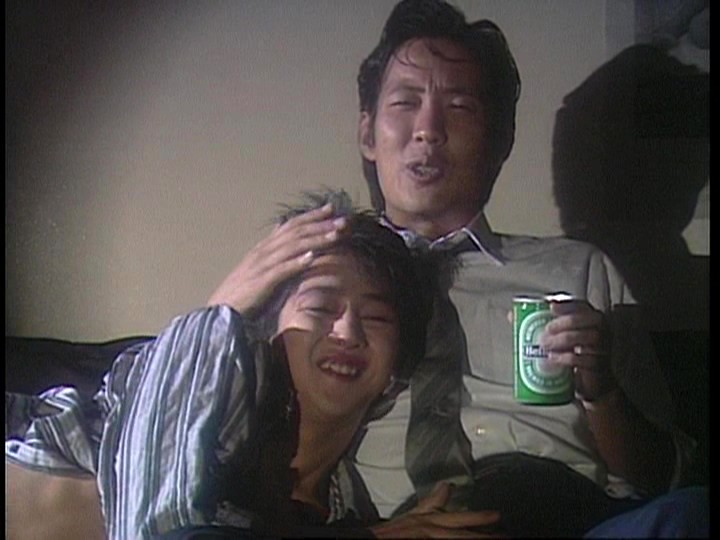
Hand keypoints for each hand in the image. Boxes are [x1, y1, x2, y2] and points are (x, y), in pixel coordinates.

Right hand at [207, 203, 346, 313]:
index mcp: (264, 247)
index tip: (332, 209)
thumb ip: (272, 251)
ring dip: (315, 239)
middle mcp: (263, 251)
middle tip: (343, 220)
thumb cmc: (242, 292)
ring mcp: (262, 265)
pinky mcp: (261, 282)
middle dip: (321, 225)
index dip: (312, 216)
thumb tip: (282, 233)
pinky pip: (281, 269)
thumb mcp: (259, 267)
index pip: (291, 226)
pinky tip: (312, 257)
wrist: (222, 310)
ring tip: (336, 235)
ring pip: (292, 247)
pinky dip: (297, 262)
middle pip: (296, 232)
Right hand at [370, 483, 502, 537]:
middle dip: (483, 535)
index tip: (497, 516)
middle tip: (504, 534)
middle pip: (461, 533)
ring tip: (495, 539)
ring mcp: (427, 539)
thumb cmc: (393, 532)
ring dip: (473, 539)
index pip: (458, 518)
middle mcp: (431, 530)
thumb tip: (446, 486)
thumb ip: (432, 501)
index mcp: (430, 520)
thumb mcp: (414, 512)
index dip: (479, 517)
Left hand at [540, 300, 617, 400]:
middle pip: (585, 319)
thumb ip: (538, 325)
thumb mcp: (558, 337)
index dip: (566, 305)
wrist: (590, 381)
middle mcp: (600, 329)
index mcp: (589, 318)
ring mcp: (602, 346)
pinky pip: (584, 359)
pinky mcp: (598, 365)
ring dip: (562, 340)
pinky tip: (553, 358)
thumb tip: (511, 315)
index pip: (581, 305)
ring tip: (544, 345)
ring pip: (585, 338)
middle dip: (564, 323)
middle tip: (546, 330)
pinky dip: (566, 357)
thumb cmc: (573, 352)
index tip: (550, 306)